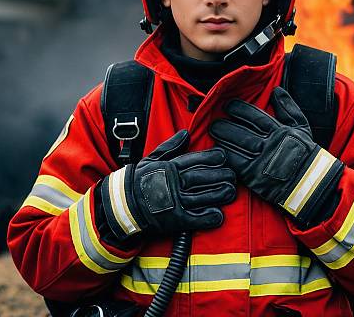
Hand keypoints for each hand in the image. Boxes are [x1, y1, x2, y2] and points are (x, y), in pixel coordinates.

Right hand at [101, 130, 235, 238]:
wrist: (120, 206)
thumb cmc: (137, 181)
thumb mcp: (151, 159)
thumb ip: (170, 146)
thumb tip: (186, 133)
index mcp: (169, 167)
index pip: (194, 160)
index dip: (211, 158)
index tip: (224, 156)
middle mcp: (173, 184)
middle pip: (202, 177)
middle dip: (220, 175)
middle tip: (233, 175)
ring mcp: (174, 202)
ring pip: (202, 197)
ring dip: (219, 194)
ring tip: (231, 191)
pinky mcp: (174, 221)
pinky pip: (195, 219)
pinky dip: (208, 218)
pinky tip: (219, 215)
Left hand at [210, 87, 343, 227]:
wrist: (312, 185)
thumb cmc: (306, 154)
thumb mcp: (302, 128)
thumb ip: (289, 108)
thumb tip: (277, 90)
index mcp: (280, 131)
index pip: (254, 116)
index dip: (238, 109)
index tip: (228, 105)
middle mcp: (269, 144)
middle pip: (241, 131)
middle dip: (225, 124)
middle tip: (214, 120)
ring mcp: (261, 162)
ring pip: (236, 146)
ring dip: (222, 138)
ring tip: (213, 132)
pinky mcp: (254, 177)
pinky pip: (235, 164)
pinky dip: (225, 156)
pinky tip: (217, 150)